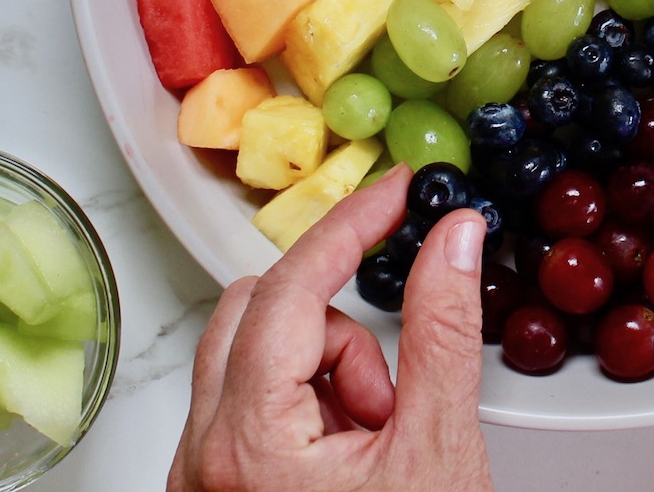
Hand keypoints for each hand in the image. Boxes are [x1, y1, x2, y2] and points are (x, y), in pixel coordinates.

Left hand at [168, 164, 492, 491]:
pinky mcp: (213, 490)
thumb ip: (444, 330)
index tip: (397, 192)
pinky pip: (248, 404)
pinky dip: (306, 406)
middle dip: (334, 327)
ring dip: (324, 371)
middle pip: (253, 312)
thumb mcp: (440, 447)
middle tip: (390, 387)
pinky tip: (350, 459)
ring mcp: (202, 480)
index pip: (287, 290)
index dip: (349, 227)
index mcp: (249, 447)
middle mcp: (203, 461)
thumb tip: (451, 237)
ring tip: (377, 440)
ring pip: (250, 356)